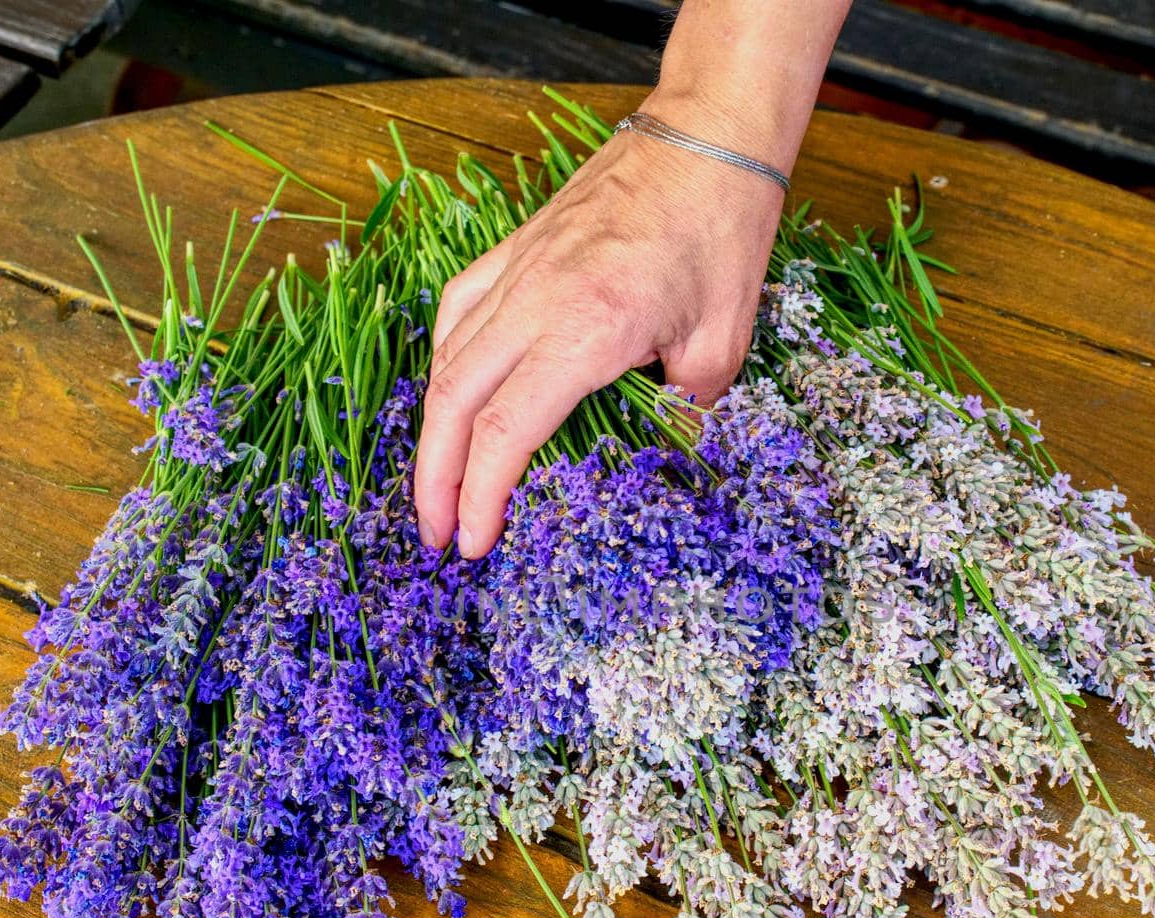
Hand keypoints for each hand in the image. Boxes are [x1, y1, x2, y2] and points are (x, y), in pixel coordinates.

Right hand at [413, 104, 786, 557]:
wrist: (707, 138)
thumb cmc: (722, 234)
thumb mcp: (723, 344)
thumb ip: (683, 411)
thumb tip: (660, 450)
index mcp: (586, 329)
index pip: (506, 430)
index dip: (482, 495)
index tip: (477, 542)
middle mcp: (535, 299)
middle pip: (452, 403)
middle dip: (434, 480)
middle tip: (437, 536)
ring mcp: (516, 270)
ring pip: (445, 361)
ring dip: (432, 431)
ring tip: (436, 484)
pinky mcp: (513, 250)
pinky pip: (456, 316)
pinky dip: (443, 367)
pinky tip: (450, 397)